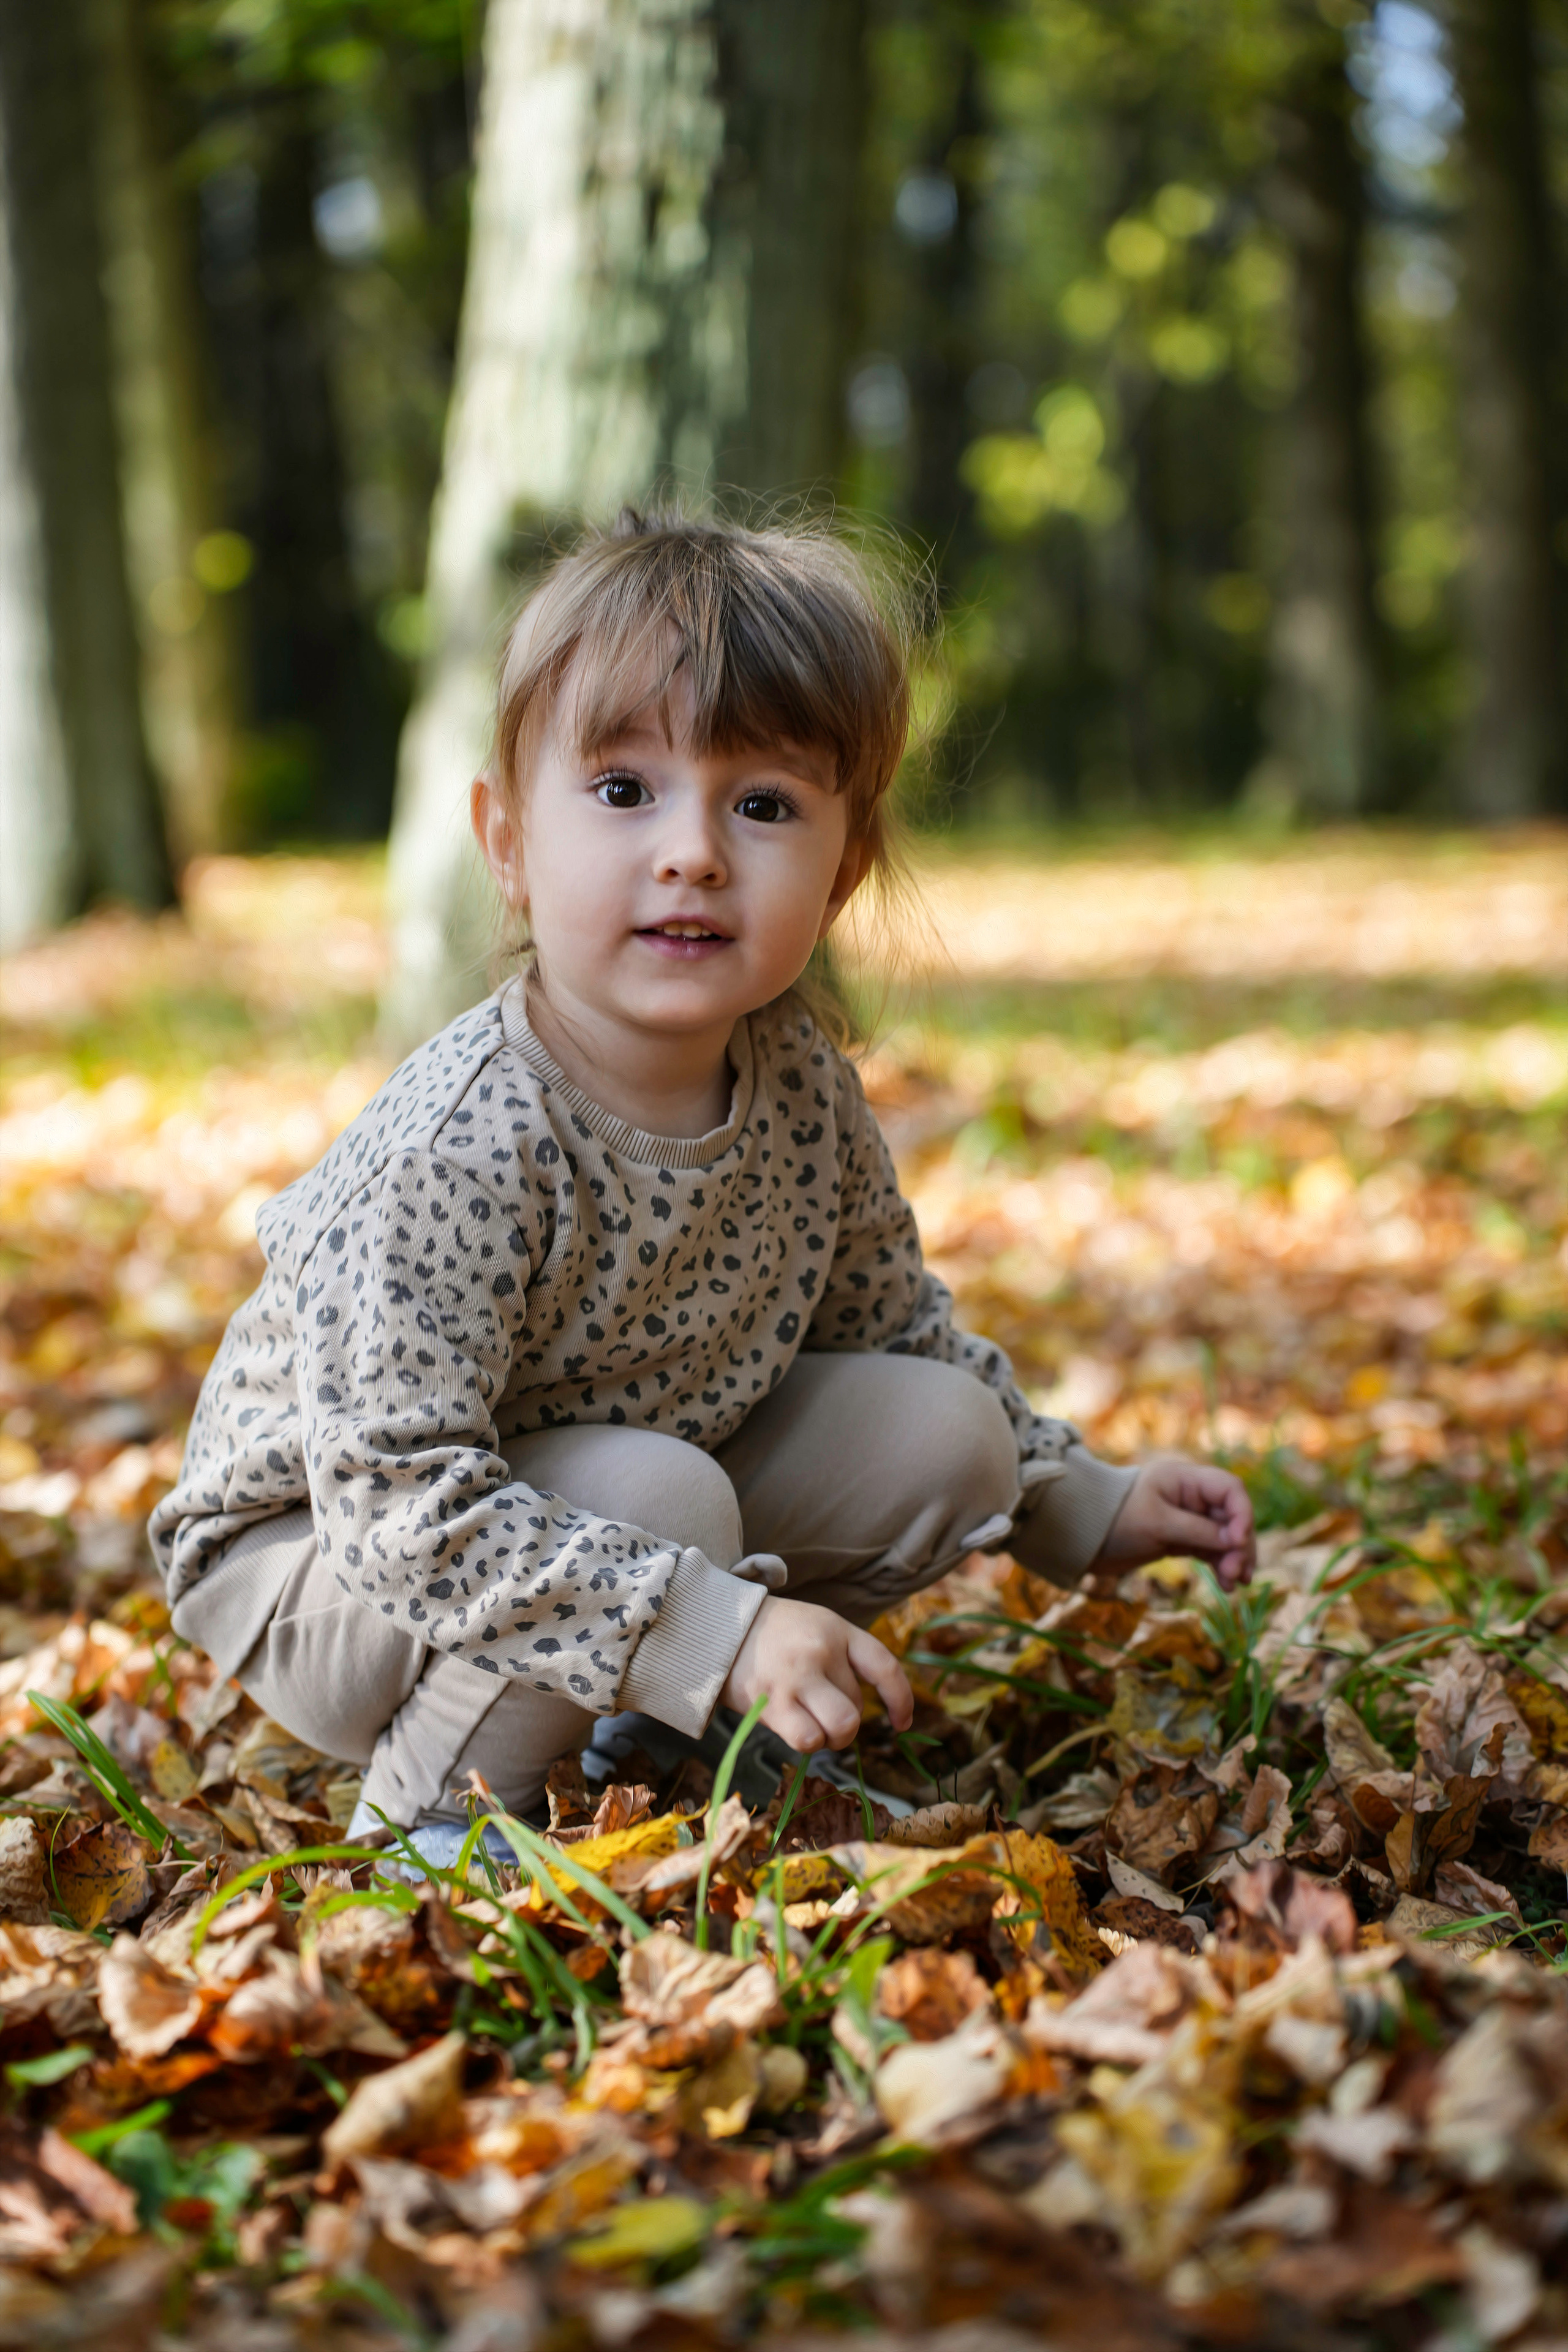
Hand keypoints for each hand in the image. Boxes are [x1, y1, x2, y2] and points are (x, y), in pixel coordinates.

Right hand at [721, 1595, 913, 1753]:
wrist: (716, 1627)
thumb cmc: (770, 1635)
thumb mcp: (813, 1627)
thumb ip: (839, 1658)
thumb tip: (857, 1709)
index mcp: (837, 1629)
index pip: (884, 1666)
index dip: (900, 1699)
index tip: (901, 1722)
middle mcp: (822, 1651)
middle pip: (857, 1707)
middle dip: (845, 1722)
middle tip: (823, 1715)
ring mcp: (798, 1677)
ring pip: (840, 1728)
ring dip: (830, 1738)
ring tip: (811, 1726)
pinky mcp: (773, 1702)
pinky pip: (808, 1739)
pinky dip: (807, 1742)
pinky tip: (792, 1728)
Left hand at [1095, 1456, 1255, 1590]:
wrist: (1083, 1538)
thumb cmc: (1116, 1521)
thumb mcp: (1157, 1524)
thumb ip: (1197, 1530)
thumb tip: (1235, 1541)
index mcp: (1185, 1478)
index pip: (1229, 1489)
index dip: (1241, 1514)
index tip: (1237, 1542)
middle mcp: (1191, 1495)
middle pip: (1231, 1516)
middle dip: (1239, 1544)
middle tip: (1236, 1573)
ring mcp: (1188, 1517)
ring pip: (1224, 1536)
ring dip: (1234, 1558)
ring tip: (1235, 1584)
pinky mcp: (1181, 1538)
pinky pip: (1211, 1549)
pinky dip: (1220, 1564)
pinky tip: (1226, 1585)